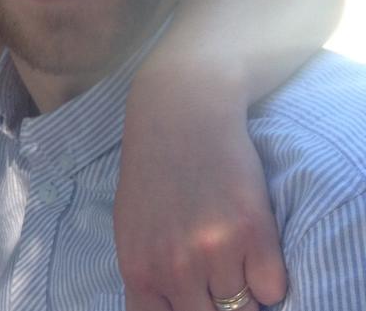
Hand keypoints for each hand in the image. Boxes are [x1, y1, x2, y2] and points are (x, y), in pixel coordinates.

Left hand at [114, 65, 287, 310]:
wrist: (182, 113)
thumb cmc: (153, 169)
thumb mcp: (132, 227)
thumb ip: (149, 275)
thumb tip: (167, 309)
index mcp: (139, 270)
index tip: (195, 301)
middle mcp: (175, 269)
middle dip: (215, 305)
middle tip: (215, 273)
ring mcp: (215, 254)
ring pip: (244, 307)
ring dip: (242, 286)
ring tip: (229, 246)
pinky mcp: (254, 235)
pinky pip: (273, 289)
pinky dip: (268, 275)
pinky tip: (251, 242)